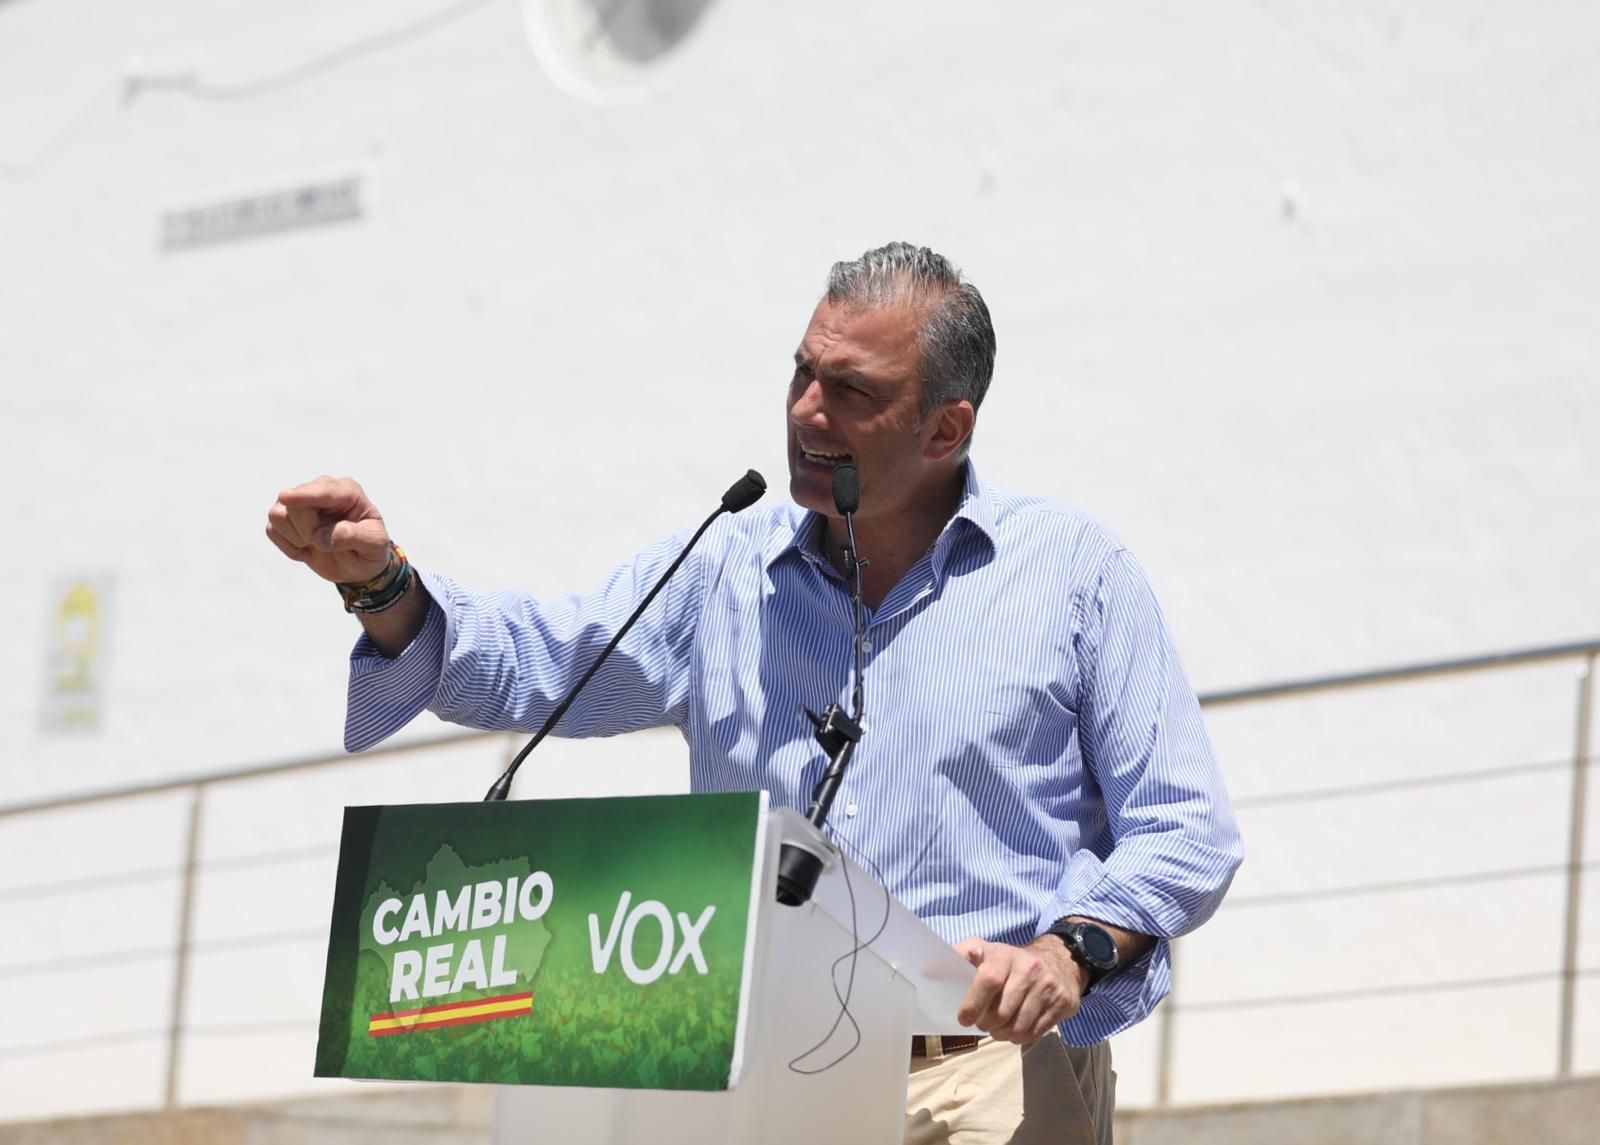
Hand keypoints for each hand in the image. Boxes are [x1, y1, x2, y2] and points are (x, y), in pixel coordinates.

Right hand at [266, 475, 391, 584]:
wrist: (358, 565)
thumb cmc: (370, 549)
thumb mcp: (375, 544)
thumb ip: (353, 536)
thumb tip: (321, 536)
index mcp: (347, 491)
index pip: (323, 491)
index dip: (305, 495)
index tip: (286, 498)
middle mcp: (321, 490)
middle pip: (295, 504)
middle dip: (307, 531)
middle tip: (327, 543)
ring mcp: (300, 502)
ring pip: (278, 515)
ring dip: (296, 538)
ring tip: (318, 544)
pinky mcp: (285, 518)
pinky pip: (272, 530)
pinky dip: (288, 547)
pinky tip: (307, 549)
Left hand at [954, 935, 1087, 1044]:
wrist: (1060, 959)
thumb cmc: (1012, 961)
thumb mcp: (986, 949)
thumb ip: (960, 957)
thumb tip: (927, 971)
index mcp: (1006, 955)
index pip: (988, 980)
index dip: (973, 1003)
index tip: (964, 1019)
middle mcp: (1029, 968)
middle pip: (1002, 1011)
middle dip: (987, 1024)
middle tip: (982, 1024)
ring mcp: (1048, 987)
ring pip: (1019, 1027)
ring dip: (1003, 1034)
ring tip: (998, 1028)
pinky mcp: (1063, 1004)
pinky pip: (1036, 1033)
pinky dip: (1021, 1038)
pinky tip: (1015, 1029)